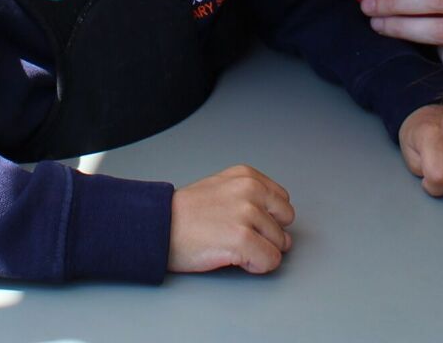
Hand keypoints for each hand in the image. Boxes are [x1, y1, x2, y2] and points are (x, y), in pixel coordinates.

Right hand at [167, 164, 294, 274]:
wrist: (157, 227)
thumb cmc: (184, 213)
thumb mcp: (220, 186)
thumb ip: (249, 194)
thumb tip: (277, 218)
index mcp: (247, 177)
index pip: (282, 202)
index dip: (267, 219)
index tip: (246, 224)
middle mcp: (250, 191)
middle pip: (284, 224)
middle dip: (268, 236)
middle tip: (240, 238)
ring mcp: (247, 215)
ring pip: (279, 245)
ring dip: (259, 252)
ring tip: (231, 246)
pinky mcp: (243, 240)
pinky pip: (270, 261)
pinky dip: (256, 266)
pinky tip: (234, 258)